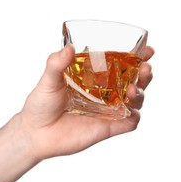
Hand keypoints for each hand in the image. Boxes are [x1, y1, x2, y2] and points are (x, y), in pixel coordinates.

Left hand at [18, 44, 153, 160]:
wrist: (35, 133)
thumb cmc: (40, 106)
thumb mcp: (48, 81)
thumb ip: (56, 64)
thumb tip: (68, 48)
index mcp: (92, 79)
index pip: (119, 65)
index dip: (135, 57)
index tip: (146, 50)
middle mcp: (102, 94)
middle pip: (133, 81)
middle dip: (144, 74)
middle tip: (144, 67)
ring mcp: (106, 111)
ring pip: (135, 101)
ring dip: (140, 93)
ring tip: (131, 89)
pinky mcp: (106, 128)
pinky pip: (129, 123)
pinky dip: (134, 117)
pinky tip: (129, 111)